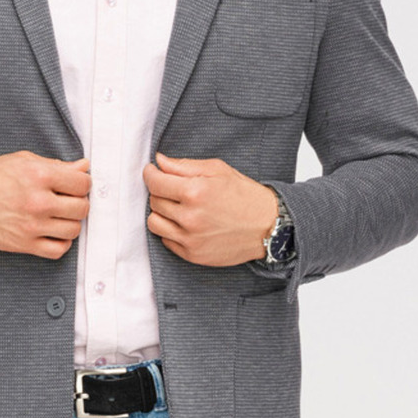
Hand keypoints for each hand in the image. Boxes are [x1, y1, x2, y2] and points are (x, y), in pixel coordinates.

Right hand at [0, 152, 90, 258]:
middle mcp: (37, 201)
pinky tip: (53, 232)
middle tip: (68, 200)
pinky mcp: (24, 244)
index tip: (76, 184)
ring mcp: (32, 226)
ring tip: (59, 216)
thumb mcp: (22, 161)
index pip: (82, 183)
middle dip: (78, 203)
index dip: (82, 183)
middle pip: (82, 208)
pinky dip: (61, 243)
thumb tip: (83, 167)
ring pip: (73, 230)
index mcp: (39, 175)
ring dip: (70, 223)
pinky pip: (58, 250)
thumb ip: (56, 165)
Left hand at [143, 153, 279, 266]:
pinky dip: (170, 230)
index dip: (150, 174)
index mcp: (195, 192)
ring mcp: (190, 239)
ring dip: (161, 213)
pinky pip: (166, 240)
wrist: (268, 227)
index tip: (152, 171)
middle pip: (154, 201)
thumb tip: (159, 162)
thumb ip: (184, 166)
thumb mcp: (218, 170)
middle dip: (160, 192)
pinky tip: (185, 223)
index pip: (155, 182)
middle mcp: (190, 217)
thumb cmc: (245, 196)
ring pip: (154, 223)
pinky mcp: (192, 255)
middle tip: (174, 189)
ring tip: (176, 207)